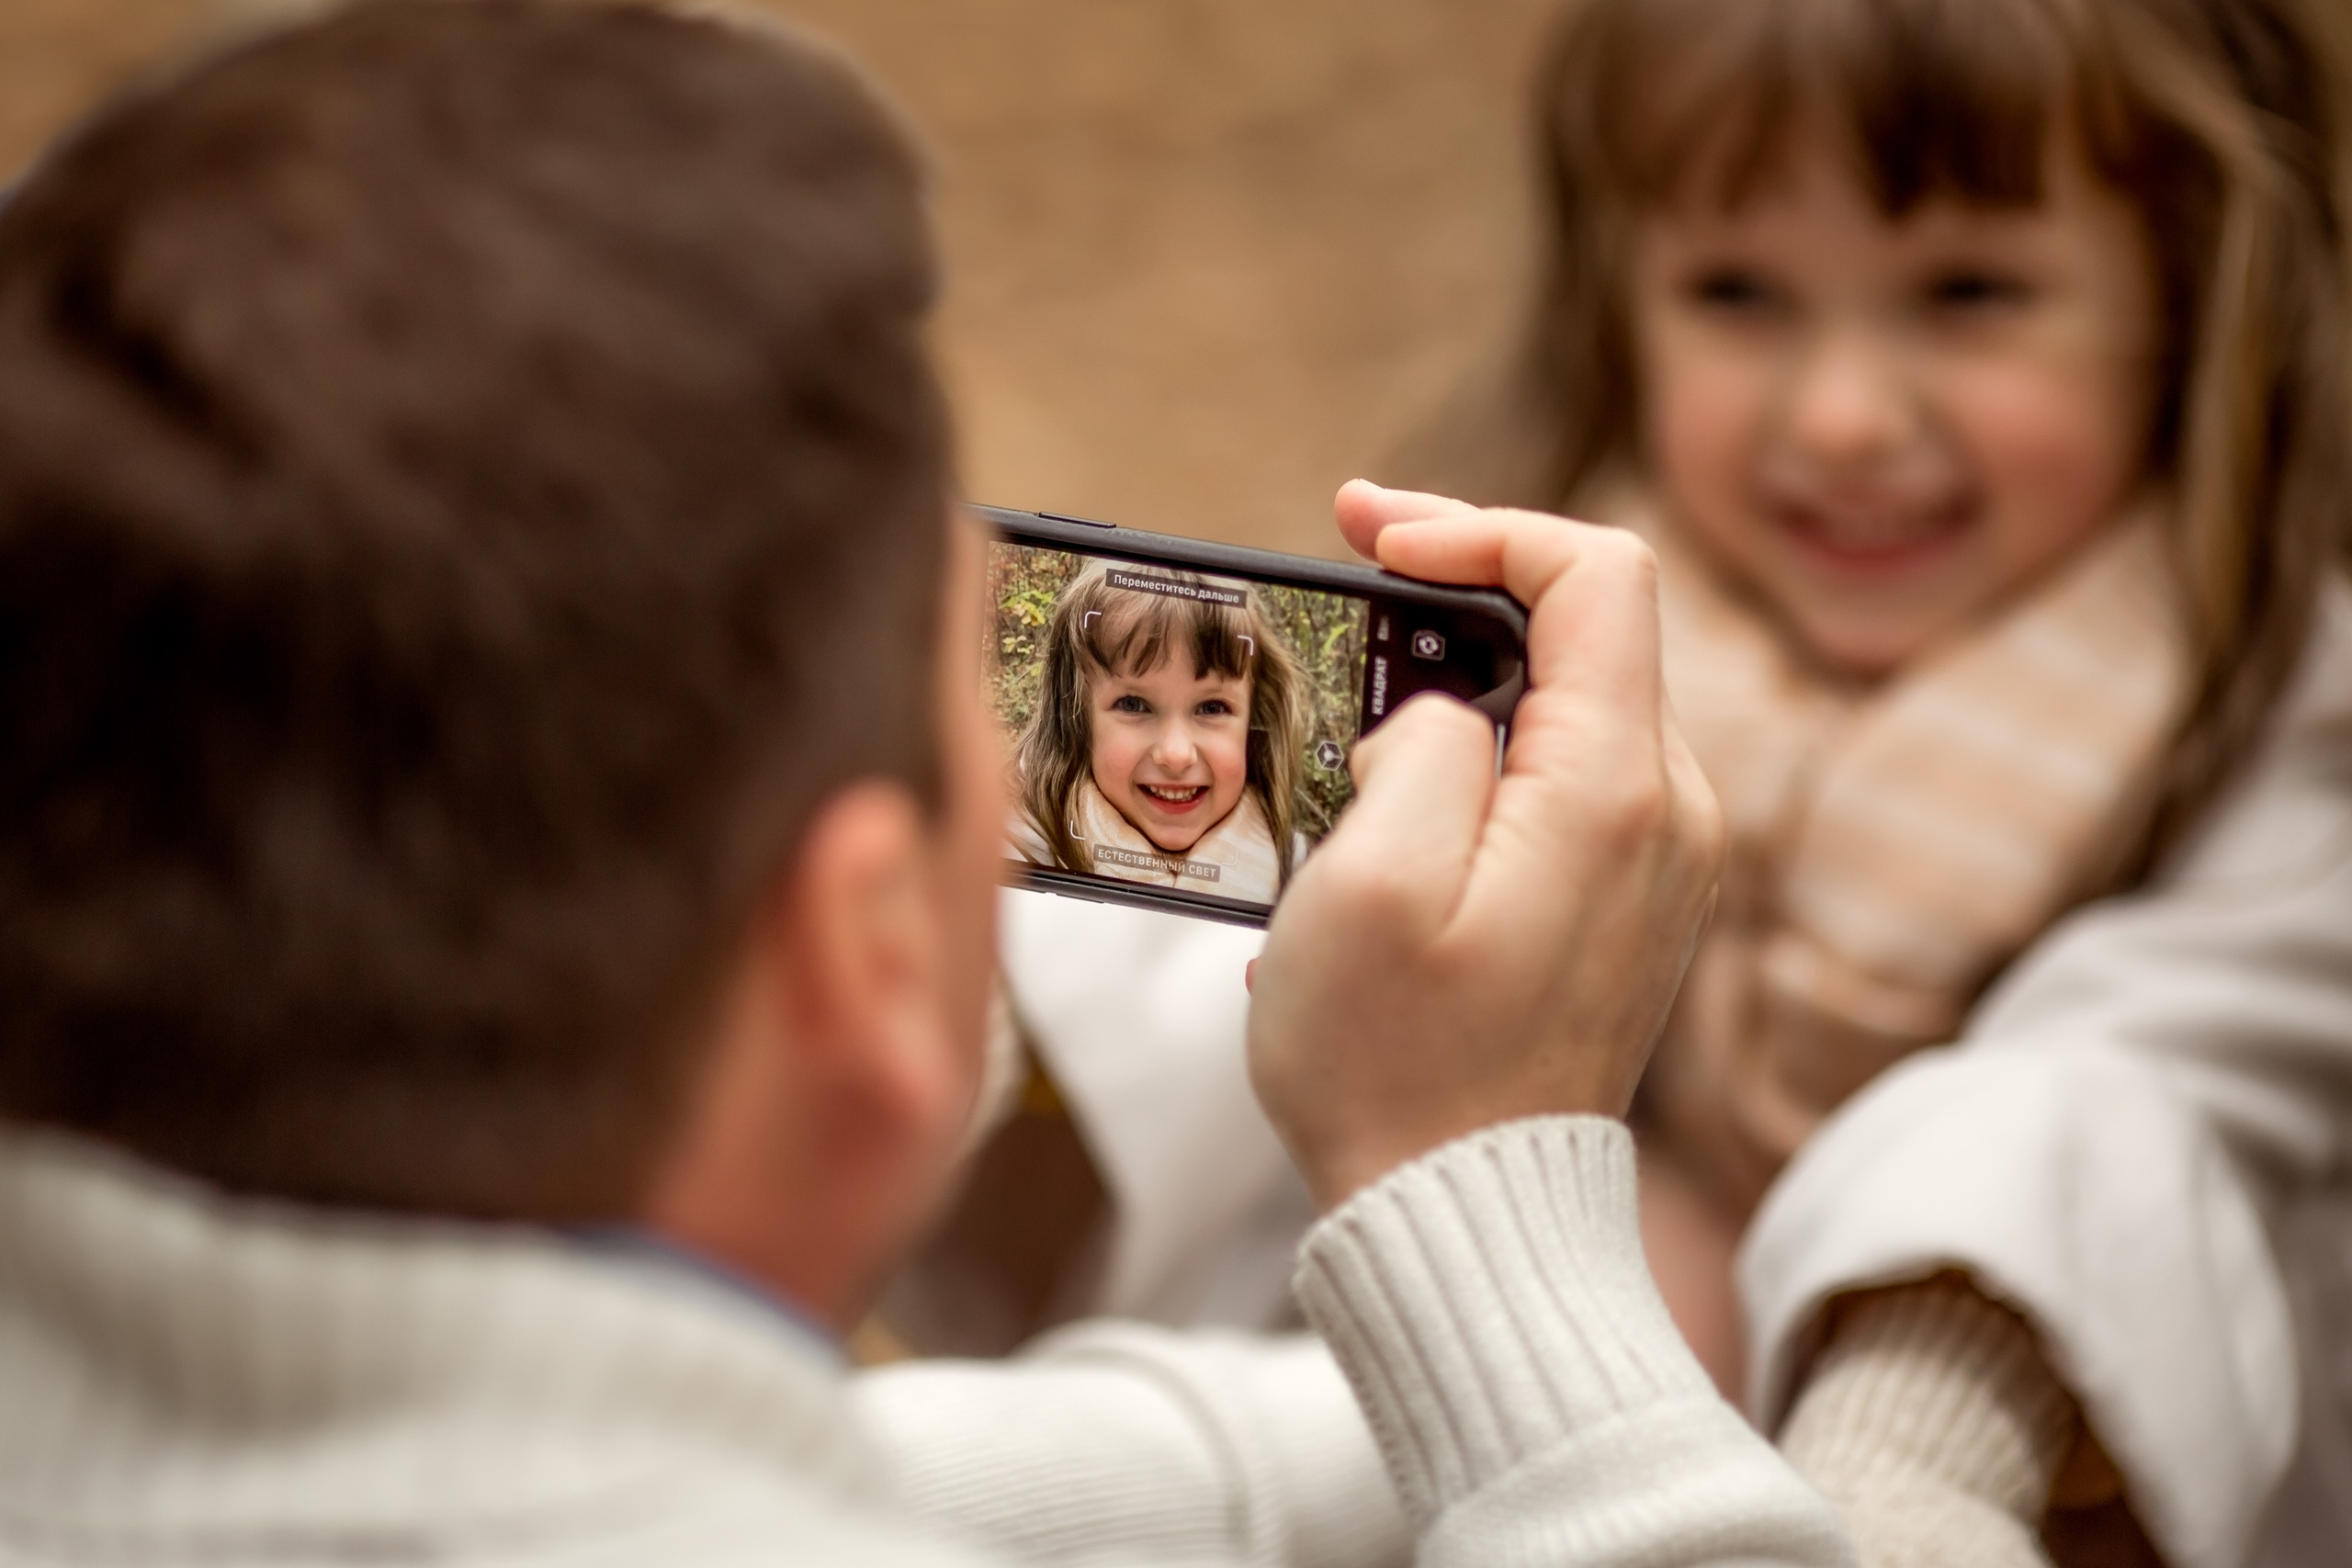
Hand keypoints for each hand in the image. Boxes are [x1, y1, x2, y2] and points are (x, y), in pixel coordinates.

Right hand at [1247, 481, 1723, 1207]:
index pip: (1596, 572)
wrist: (1464, 1221)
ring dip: (1454, 678)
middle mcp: (1670, 813)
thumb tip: (1441, 717)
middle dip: (1456, 586)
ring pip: (1568, 700)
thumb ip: (1419, 748)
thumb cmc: (1397, 1071)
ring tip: (1342, 723)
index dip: (1480, 523)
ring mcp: (1662, 863)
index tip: (1372, 532)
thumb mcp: (1368, 887)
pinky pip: (1563, 779)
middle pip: (1586, 625)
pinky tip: (1384, 811)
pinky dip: (1477, 755)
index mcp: (1615, 792)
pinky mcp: (1633, 903)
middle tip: (1345, 575)